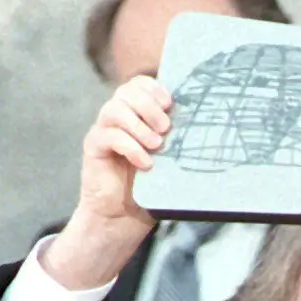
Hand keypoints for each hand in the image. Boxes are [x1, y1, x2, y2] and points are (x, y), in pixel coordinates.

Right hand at [49, 77, 171, 289]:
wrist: (123, 216)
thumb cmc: (151, 187)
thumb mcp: (169, 160)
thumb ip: (177, 140)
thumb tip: (206, 124)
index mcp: (136, 114)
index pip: (138, 84)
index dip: (153, 88)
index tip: (170, 103)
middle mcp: (117, 118)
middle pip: (126, 91)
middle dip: (148, 106)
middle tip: (165, 128)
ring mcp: (104, 131)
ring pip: (114, 110)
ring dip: (139, 125)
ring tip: (156, 145)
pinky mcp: (94, 147)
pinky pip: (109, 136)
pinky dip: (130, 146)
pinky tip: (145, 163)